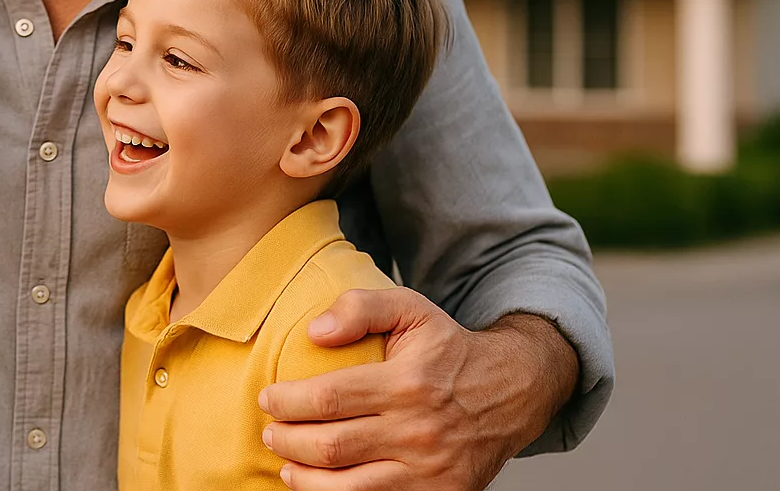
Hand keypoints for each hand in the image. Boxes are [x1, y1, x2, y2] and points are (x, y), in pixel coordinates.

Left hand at [258, 288, 577, 490]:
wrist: (511, 391)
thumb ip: (360, 307)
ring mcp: (430, 471)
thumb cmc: (448, 349)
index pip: (329, 398)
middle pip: (331, 447)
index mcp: (407, 383)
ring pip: (349, 488)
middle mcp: (418, 431)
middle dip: (287, 441)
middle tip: (270, 432)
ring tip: (286, 465)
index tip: (268, 398)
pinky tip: (319, 486)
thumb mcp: (411, 309)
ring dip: (305, 480)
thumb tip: (315, 331)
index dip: (288, 402)